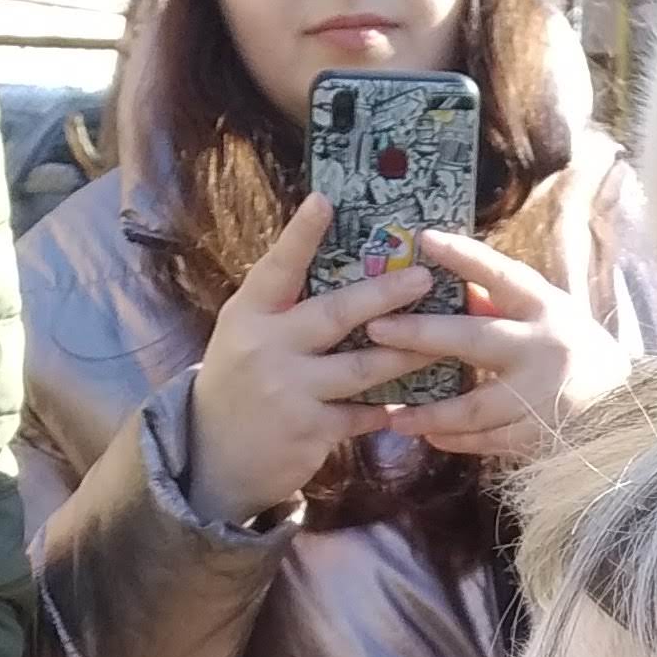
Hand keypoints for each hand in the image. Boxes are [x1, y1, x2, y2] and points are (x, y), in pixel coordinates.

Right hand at [185, 194, 440, 527]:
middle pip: (334, 314)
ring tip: (441, 342)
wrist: (214, 455)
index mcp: (249, 314)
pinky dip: (386, 409)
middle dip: (384, 294)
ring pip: (361, 367)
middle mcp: (266, 347)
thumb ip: (283, 304)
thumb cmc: (241, 380)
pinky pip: (361, 415)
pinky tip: (410, 404)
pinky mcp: (309, 431)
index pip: (277, 267)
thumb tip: (340, 262)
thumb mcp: (246, 333)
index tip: (325, 200)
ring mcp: (289, 391)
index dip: (301, 234)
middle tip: (424, 278)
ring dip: (406, 355)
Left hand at [362, 231, 635, 463]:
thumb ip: (501, 302)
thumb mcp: (547, 314)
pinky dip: (456, 440)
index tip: (424, 239)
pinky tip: (429, 435)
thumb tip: (446, 279)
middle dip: (420, 336)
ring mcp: (543, 398)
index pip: (501, 275)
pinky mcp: (541, 437)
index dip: (464, 256)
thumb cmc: (572, 349)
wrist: (627, 406)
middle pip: (474, 342)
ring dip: (429, 412)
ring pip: (474, 408)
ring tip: (392, 414)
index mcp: (546, 309)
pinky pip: (488, 442)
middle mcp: (545, 350)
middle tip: (375, 330)